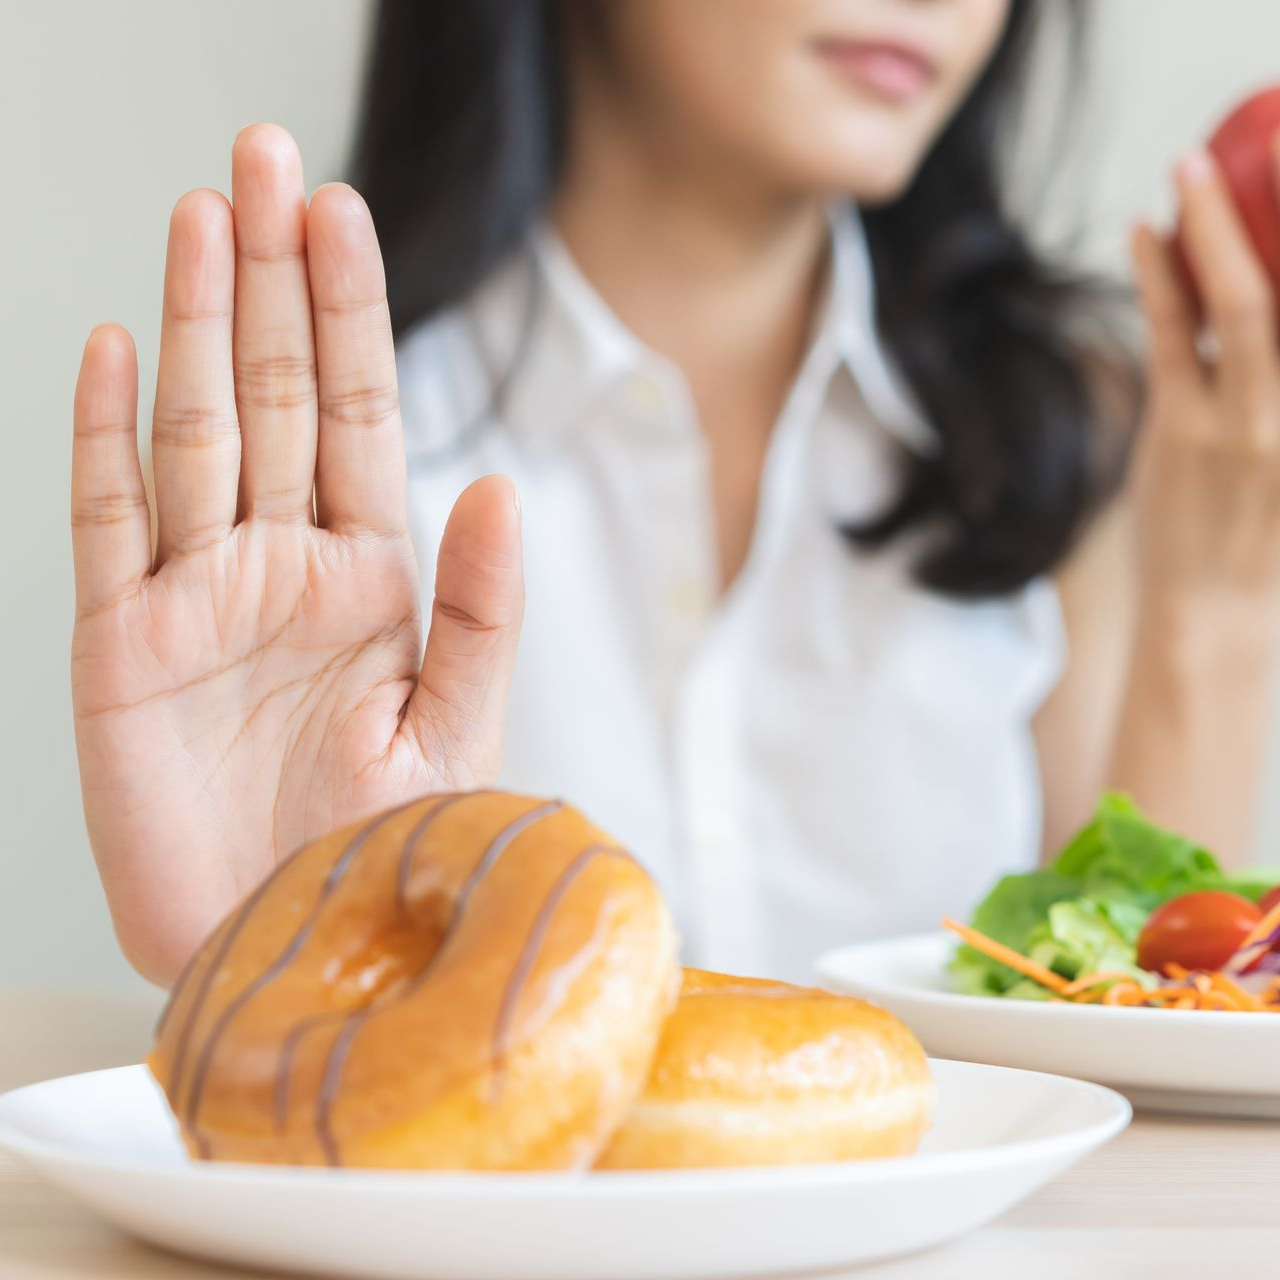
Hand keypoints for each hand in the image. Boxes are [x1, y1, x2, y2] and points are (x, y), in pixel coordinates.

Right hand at [71, 126, 522, 984]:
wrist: (289, 946)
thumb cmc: (377, 846)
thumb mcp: (450, 726)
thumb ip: (478, 608)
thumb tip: (500, 483)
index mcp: (367, 580)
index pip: (354, 417)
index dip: (347, 313)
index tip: (339, 211)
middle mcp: (280, 569)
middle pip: (271, 395)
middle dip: (269, 278)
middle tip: (263, 157)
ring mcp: (197, 600)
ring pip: (193, 431)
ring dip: (196, 324)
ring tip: (202, 216)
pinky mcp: (122, 650)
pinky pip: (108, 522)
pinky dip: (103, 438)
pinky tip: (117, 351)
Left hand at [1131, 144, 1279, 638]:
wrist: (1217, 623)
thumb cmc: (1269, 545)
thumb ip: (1276, 395)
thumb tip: (1261, 322)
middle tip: (1259, 148)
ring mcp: (1245, 424)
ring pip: (1245, 306)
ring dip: (1214, 231)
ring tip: (1189, 170)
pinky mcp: (1181, 435)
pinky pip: (1173, 339)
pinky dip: (1160, 281)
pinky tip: (1146, 235)